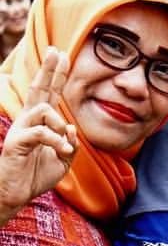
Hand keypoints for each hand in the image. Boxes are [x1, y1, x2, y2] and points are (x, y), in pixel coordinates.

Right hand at [0, 48, 77, 223]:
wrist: (17, 193)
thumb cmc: (36, 175)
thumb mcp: (62, 160)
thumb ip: (70, 143)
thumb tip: (72, 127)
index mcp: (39, 123)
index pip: (48, 94)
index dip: (55, 75)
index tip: (61, 55)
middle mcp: (28, 121)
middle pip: (38, 89)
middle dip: (48, 70)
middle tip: (57, 52)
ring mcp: (21, 130)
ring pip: (44, 110)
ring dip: (60, 123)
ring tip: (64, 144)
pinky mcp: (17, 142)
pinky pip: (40, 133)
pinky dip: (56, 140)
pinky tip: (63, 150)